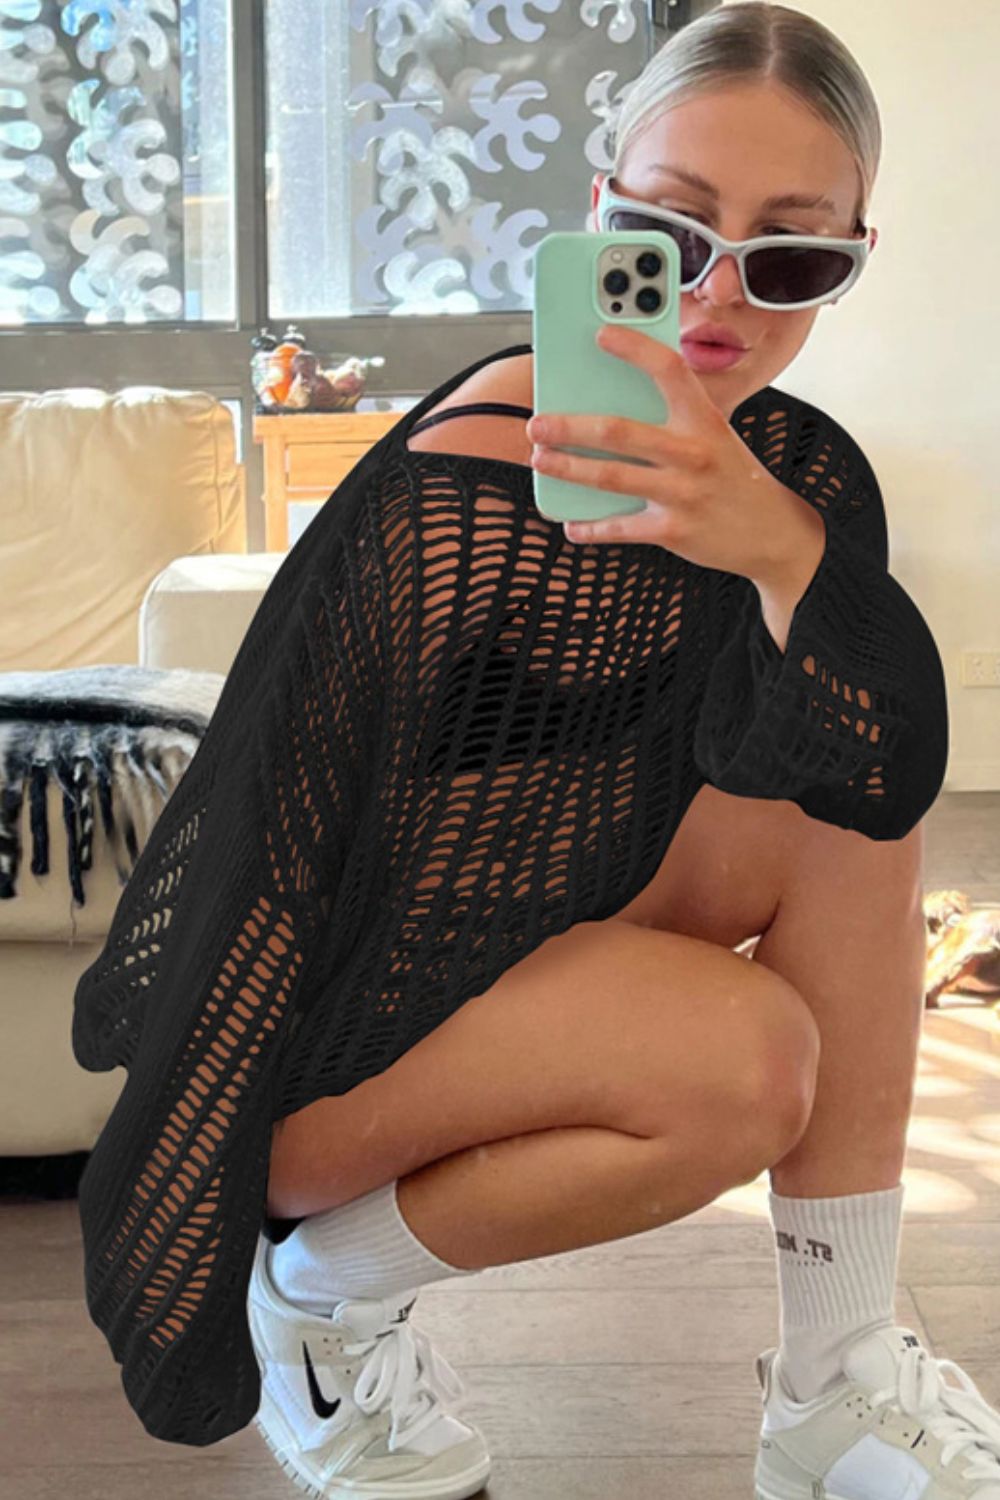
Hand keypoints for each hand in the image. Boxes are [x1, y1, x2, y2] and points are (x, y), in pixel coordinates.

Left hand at [527, 323, 823, 589]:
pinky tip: (570, 525)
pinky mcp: (673, 530)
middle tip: (538, 423)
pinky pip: (620, 528)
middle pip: (619, 431)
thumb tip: (610, 404)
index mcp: (703, 419)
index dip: (634, 348)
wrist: (772, 531)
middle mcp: (693, 452)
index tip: (601, 334)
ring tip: (541, 459)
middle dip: (570, 426)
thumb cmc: (732, 476)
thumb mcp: (714, 436)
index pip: (669, 369)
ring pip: (611, 477)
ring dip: (568, 468)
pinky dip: (590, 528)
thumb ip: (673, 419)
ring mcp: (682, 493)